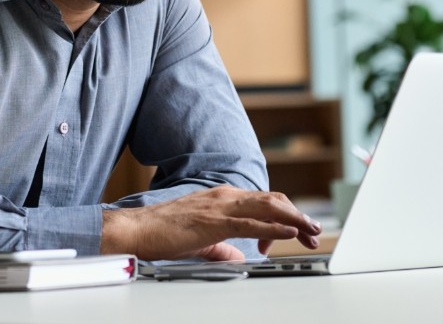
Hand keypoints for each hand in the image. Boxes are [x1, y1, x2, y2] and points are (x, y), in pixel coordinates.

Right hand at [100, 186, 320, 260]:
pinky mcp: (214, 221)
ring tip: (311, 230)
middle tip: (314, 231)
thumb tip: (240, 257)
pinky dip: (274, 227)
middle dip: (297, 215)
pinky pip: (251, 222)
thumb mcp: (201, 240)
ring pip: (267, 207)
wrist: (139, 229)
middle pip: (272, 201)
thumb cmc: (164, 232)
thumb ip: (223, 246)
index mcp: (222, 198)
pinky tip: (289, 232)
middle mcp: (225, 196)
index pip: (263, 202)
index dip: (285, 215)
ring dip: (293, 219)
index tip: (297, 232)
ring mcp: (220, 206)